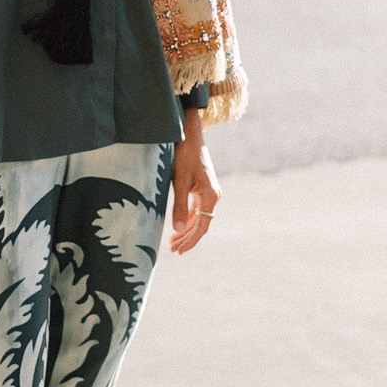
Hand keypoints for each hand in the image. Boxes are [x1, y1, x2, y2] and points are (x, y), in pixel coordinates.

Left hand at [169, 109, 219, 254]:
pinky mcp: (203, 187)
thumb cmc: (184, 155)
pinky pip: (197, 208)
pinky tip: (180, 226)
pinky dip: (188, 218)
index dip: (190, 240)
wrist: (190, 135)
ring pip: (199, 217)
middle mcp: (213, 195)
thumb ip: (179, 205)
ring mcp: (209, 191)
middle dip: (187, 238)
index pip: (201, 226)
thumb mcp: (179, 180)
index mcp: (210, 195)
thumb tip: (177, 230)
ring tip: (173, 242)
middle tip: (173, 250)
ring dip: (187, 229)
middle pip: (201, 224)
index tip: (179, 251)